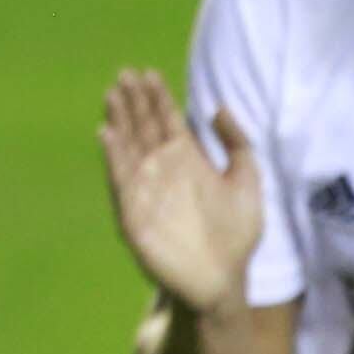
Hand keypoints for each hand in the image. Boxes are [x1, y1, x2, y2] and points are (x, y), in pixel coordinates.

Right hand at [100, 70, 263, 312]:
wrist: (222, 280)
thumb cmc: (236, 235)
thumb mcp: (247, 183)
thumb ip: (237, 146)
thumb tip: (219, 108)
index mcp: (188, 161)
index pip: (168, 121)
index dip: (158, 98)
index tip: (150, 73)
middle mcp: (164, 170)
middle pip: (144, 128)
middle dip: (134, 101)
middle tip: (124, 73)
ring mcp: (147, 189)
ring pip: (129, 147)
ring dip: (120, 121)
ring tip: (113, 94)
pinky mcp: (134, 211)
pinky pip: (121, 180)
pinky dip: (114, 157)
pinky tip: (107, 133)